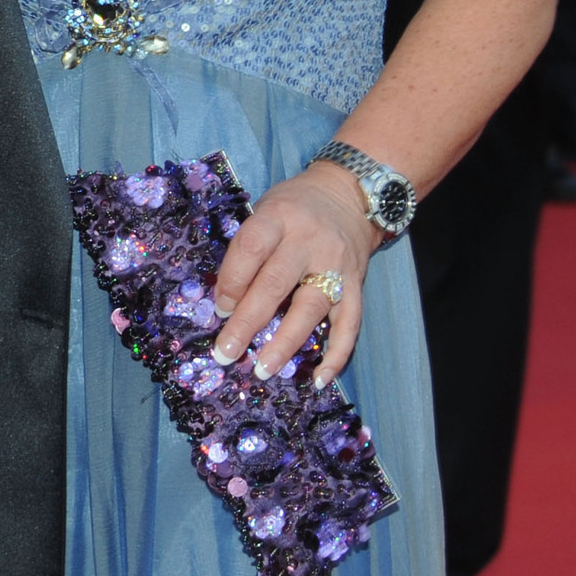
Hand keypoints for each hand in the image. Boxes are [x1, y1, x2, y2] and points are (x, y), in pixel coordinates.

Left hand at [209, 162, 377, 387]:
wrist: (347, 196)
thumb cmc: (292, 208)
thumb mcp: (265, 212)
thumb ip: (247, 249)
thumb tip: (223, 301)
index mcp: (279, 217)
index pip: (251, 248)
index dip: (231, 280)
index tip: (218, 309)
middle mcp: (309, 240)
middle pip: (275, 284)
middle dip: (247, 322)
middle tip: (226, 352)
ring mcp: (336, 264)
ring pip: (311, 307)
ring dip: (286, 343)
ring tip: (264, 369)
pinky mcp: (358, 285)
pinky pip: (350, 324)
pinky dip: (336, 354)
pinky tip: (319, 379)